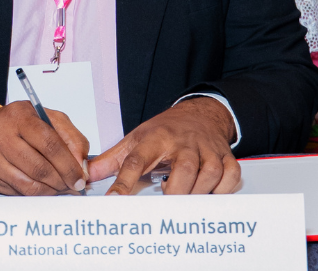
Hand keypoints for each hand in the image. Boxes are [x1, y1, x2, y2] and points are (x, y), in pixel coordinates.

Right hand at [0, 101, 88, 194]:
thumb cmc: (15, 123)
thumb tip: (81, 164)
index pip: (50, 144)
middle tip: (74, 187)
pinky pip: (17, 192)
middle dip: (62, 181)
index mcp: (20, 116)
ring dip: (50, 191)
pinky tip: (44, 189)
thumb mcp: (46, 118)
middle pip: (40, 167)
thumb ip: (70, 137)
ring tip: (61, 189)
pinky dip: (35, 194)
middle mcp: (1, 135)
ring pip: (28, 185)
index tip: (81, 177)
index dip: (69, 165)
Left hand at [89, 97, 239, 195]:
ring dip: (198, 192)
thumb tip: (87, 174)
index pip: (136, 160)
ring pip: (209, 173)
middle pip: (184, 169)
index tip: (114, 200)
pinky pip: (230, 176)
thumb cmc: (165, 130)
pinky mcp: (225, 156)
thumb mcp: (135, 139)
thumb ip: (111, 160)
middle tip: (166, 203)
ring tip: (184, 197)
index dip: (123, 182)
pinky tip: (208, 193)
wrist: (198, 113)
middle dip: (175, 192)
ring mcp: (206, 149)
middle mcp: (183, 143)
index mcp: (155, 138)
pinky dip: (222, 190)